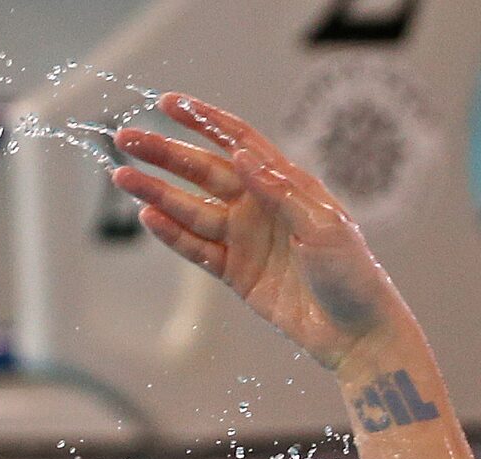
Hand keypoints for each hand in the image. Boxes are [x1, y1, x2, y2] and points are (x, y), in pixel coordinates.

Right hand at [112, 96, 414, 374]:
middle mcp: (260, 207)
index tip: (168, 103)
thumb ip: (279, 190)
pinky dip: (173, 235)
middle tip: (126, 138)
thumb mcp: (322, 226)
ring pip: (192, 209)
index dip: (204, 120)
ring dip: (157, 193)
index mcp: (286, 185)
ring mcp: (246, 240)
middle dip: (164, 154)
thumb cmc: (352, 275)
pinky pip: (198, 249)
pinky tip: (149, 218)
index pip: (238, 141)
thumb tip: (239, 155)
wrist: (357, 333)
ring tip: (123, 177)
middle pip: (204, 171)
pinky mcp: (237, 274)